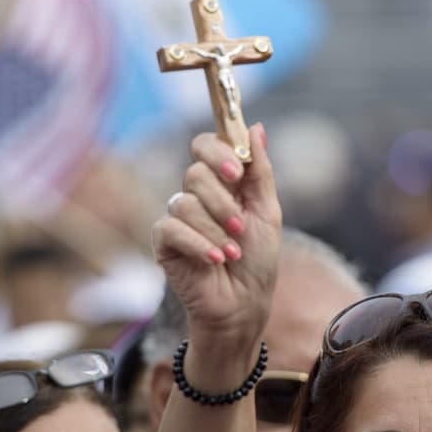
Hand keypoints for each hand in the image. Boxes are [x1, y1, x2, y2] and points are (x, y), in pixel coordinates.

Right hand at [152, 125, 280, 353]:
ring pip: (184, 203)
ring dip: (215, 230)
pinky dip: (198, 244)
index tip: (236, 171)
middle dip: (222, 202)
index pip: (205, 145)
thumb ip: (260, 171)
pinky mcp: (163, 242)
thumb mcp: (267, 212)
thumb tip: (256, 127)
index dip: (217, 152)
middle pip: (195, 173)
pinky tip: (215, 260)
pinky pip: (171, 228)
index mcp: (222, 182)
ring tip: (232, 252)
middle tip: (239, 226)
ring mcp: (178, 218)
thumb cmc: (258, 260)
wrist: (245, 304)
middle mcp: (196, 195)